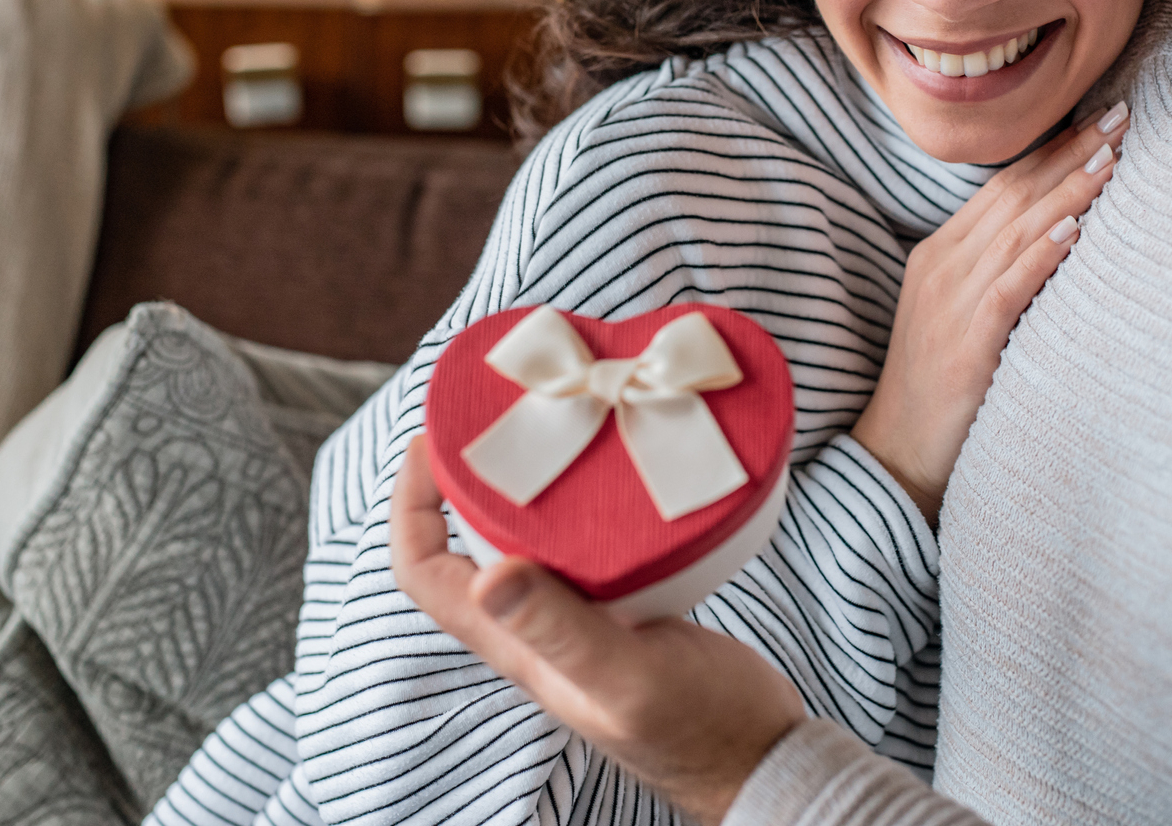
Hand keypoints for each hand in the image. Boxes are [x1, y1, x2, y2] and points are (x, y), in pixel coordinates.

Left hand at [390, 440, 806, 825]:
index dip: (411, 503)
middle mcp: (532, 630)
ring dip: (518, 484)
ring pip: (520, 540)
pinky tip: (609, 474)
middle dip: (461, 475)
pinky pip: (577, 544)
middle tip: (492, 414)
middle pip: (461, 544)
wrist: (760, 757)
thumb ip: (561, 628)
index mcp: (515, 646)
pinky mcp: (621, 606)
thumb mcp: (628, 674)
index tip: (435, 439)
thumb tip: (488, 575)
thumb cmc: (699, 728)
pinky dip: (578, 502)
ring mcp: (576, 618)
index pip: (422, 570)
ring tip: (547, 426)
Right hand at [852, 101, 1126, 523]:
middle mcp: (943, 266)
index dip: (1054, 150)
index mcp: (941, 253)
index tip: (1100, 121)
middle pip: (1015, 195)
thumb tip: (1061, 234)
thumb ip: (999, 271)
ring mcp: (951, 302)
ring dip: (1068, 191)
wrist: (898, 452)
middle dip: (1070, 153)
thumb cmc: (941, 385)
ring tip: (1113, 157)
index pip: (1005, 187)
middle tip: (1123, 116)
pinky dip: (1042, 253)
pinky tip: (1075, 228)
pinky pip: (1009, 286)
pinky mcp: (966, 341)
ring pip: (1017, 231)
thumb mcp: (962, 313)